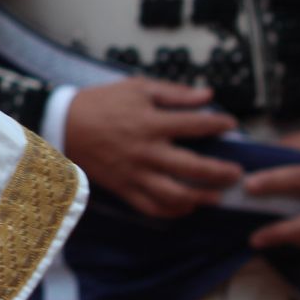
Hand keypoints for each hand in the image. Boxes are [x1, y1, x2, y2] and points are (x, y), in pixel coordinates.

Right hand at [63, 78, 240, 218]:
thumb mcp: (137, 88)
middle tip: (236, 173)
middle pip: (194, 167)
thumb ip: (174, 93)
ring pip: (175, 194)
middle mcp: (147, 151)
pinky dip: (172, 211)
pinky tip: (186, 206)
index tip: (230, 125)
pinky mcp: (123, 187)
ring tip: (217, 196)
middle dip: (221, 172)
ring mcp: (135, 173)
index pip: (196, 125)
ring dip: (201, 197)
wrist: (63, 124)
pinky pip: (151, 207)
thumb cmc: (102, 103)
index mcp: (150, 122)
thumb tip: (208, 95)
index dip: (219, 125)